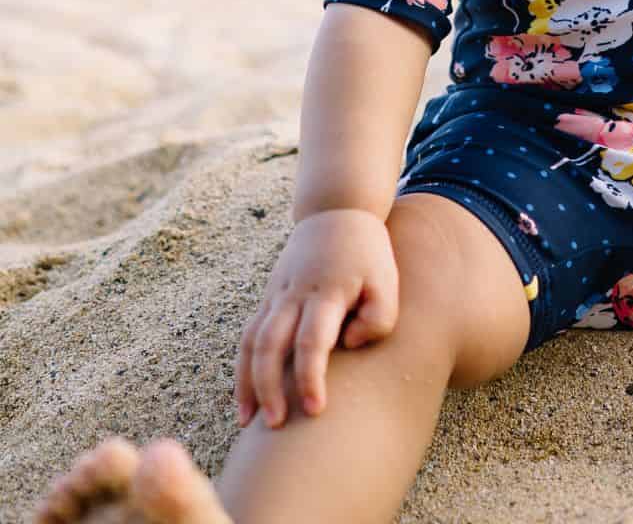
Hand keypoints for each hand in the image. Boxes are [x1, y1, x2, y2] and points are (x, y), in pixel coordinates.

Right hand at [236, 208, 398, 429]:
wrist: (337, 210)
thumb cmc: (368, 252)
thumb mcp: (387, 279)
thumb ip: (378, 317)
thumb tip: (348, 344)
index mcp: (326, 291)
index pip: (311, 342)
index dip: (311, 378)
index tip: (316, 409)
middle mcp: (294, 294)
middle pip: (269, 345)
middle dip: (268, 388)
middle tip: (276, 425)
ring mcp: (277, 294)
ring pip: (251, 341)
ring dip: (247, 382)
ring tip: (249, 422)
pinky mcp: (269, 296)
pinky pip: (249, 334)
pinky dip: (243, 365)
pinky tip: (246, 394)